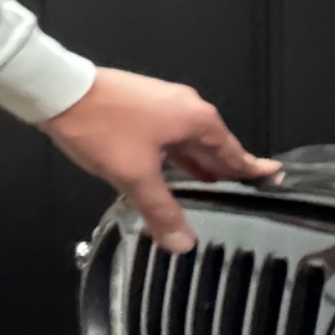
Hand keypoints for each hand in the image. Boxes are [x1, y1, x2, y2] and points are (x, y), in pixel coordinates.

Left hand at [40, 67, 279, 253]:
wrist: (58, 89)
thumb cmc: (103, 129)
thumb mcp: (134, 176)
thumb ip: (162, 211)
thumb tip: (183, 244)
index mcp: (197, 122)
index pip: (235, 153)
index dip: (254, 169)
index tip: (276, 177)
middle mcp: (189, 108)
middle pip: (217, 145)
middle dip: (229, 168)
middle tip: (245, 190)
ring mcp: (166, 103)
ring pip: (193, 140)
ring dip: (202, 162)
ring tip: (214, 185)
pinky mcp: (146, 104)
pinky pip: (174, 134)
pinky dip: (181, 153)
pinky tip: (176, 169)